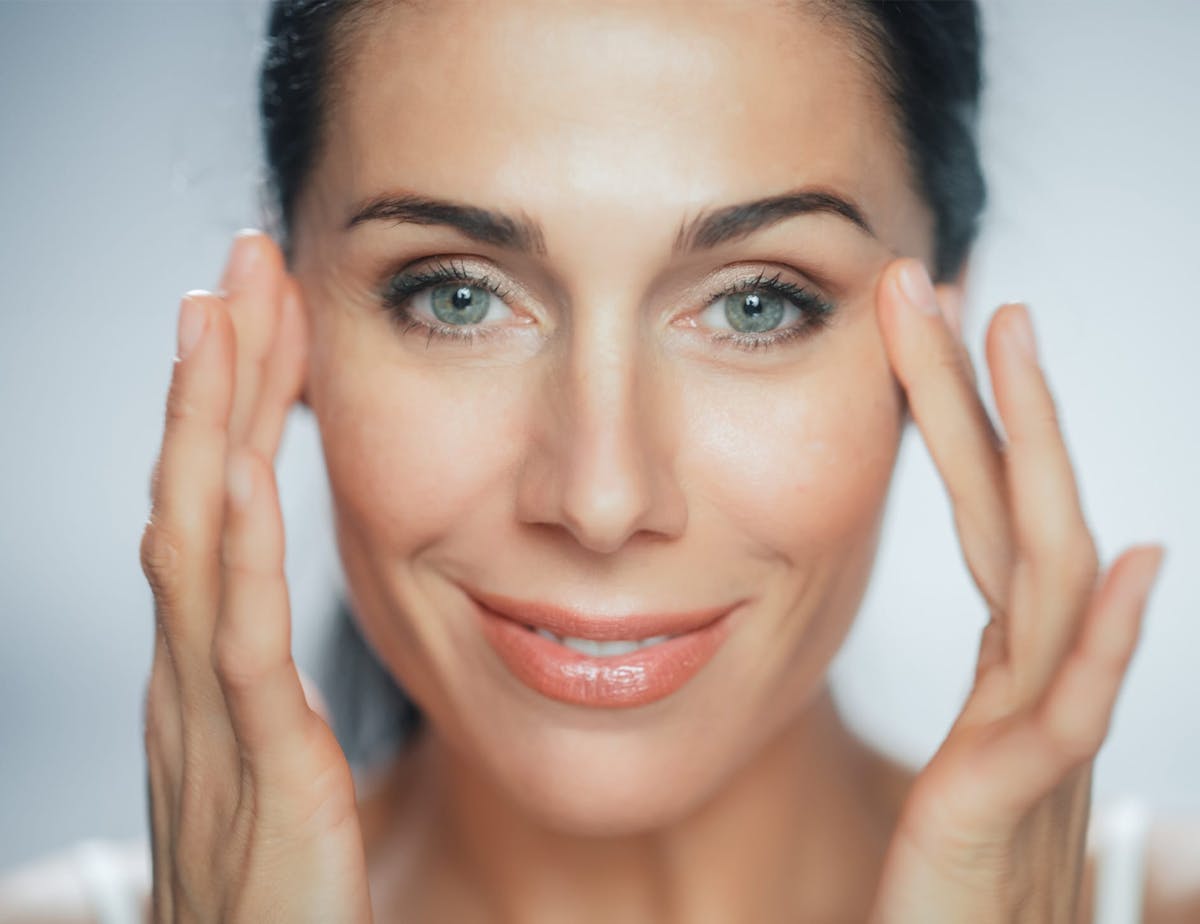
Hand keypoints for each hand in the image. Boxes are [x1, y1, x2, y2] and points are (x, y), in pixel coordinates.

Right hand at [139, 232, 371, 921]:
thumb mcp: (270, 765)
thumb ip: (261, 687)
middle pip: (191, 494)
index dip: (225, 408)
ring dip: (207, 420)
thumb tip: (249, 614)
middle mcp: (192, 673)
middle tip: (236, 266)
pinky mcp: (258, 762)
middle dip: (213, 376)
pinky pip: (237, 631)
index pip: (210, 509)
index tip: (253, 317)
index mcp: (208, 670)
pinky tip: (233, 464)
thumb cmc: (273, 889)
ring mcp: (210, 712)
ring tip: (220, 315)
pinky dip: (232, 541)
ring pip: (197, 537)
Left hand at [866, 259, 1165, 922]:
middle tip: (950, 287)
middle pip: (1013, 514)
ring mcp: (1033, 735)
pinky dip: (1103, 638)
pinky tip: (1128, 561)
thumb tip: (1047, 607)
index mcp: (1003, 670)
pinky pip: (1067, 711)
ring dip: (1035, 456)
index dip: (963, 427)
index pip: (982, 524)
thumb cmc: (957, 888)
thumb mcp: (964, 769)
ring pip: (1043, 576)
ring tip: (1016, 346)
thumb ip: (998, 692)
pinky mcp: (1015, 802)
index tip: (924, 333)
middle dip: (986, 398)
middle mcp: (1030, 683)